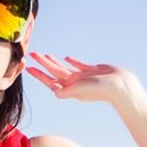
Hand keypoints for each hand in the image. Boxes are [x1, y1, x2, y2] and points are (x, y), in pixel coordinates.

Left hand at [24, 52, 139, 107]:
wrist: (118, 86)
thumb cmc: (99, 90)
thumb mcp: (80, 91)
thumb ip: (65, 91)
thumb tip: (54, 91)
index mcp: (70, 88)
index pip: (50, 80)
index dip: (39, 75)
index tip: (28, 68)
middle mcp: (74, 84)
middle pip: (54, 72)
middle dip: (43, 64)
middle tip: (33, 54)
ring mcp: (82, 78)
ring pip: (64, 68)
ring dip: (54, 62)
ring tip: (45, 55)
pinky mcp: (91, 71)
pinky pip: (78, 66)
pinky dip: (72, 62)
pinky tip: (67, 58)